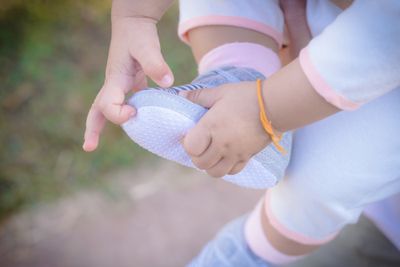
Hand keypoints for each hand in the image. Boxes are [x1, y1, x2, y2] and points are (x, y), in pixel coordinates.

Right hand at [83, 1, 173, 151]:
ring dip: (105, 124)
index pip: (108, 104)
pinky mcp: (129, 84)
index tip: (135, 112)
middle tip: (88, 148)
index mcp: (115, 79)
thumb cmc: (138, 34)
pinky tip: (137, 122)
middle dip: (92, 129)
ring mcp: (120, 85)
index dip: (118, 114)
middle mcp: (114, 84)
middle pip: (97, 110)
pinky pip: (123, 103)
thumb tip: (168, 84)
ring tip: (98, 143)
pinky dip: (125, 114)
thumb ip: (156, 64)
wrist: (133, 24)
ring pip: (108, 107)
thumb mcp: (148, 46)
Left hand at [180, 82, 270, 177]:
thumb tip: (181, 95)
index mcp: (212, 126)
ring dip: (209, 165)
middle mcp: (222, 144)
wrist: (275, 106)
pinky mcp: (247, 157)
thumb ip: (199, 96)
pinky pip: (232, 171)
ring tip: (211, 153)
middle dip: (196, 155)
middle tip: (200, 144)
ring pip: (215, 172)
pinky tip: (225, 156)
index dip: (187, 142)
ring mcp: (235, 153)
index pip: (191, 147)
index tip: (190, 135)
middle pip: (200, 163)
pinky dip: (226, 167)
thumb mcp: (220, 92)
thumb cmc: (246, 96)